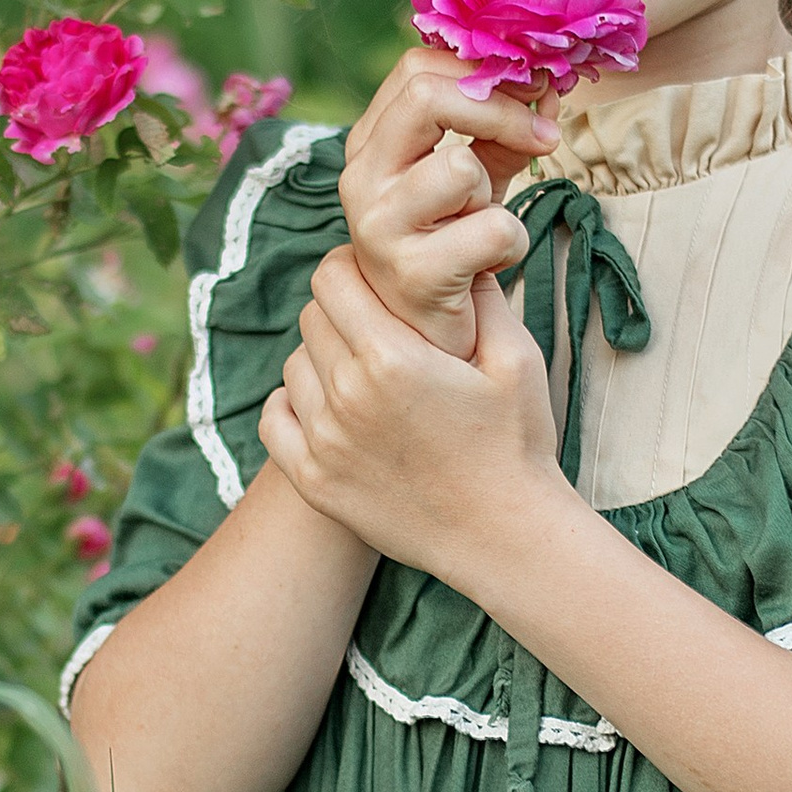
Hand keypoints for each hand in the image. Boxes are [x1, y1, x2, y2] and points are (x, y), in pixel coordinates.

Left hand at [260, 246, 569, 579]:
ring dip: (321, 359)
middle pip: (311, 317)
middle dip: (342, 311)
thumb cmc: (517, 444)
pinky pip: (274, 420)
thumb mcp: (516, 359)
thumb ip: (482, 298)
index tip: (377, 280)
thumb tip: (458, 254)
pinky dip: (292, 406)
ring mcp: (324, 442)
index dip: (354, 268)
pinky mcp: (314, 481)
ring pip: (293, 365)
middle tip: (378, 327)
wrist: (505, 536)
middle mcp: (346, 395)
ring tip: (365, 374)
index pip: (333, 277)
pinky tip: (329, 408)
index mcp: (392, 357)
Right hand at [336, 46, 559, 360]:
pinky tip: (492, 264)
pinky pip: (492, 230)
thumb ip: (500, 129)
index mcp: (370, 145)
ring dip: (495, 193)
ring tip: (484, 223)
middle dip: (500, 110)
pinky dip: (511, 244)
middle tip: (542, 135)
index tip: (531, 93)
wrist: (436, 337)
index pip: (416, 69)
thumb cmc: (455, 247)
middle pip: (425, 95)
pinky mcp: (412, 275)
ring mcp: (379, 228)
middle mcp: (360, 179)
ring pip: (459, 166)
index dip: (482, 72)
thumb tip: (545, 84)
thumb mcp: (473, 177)